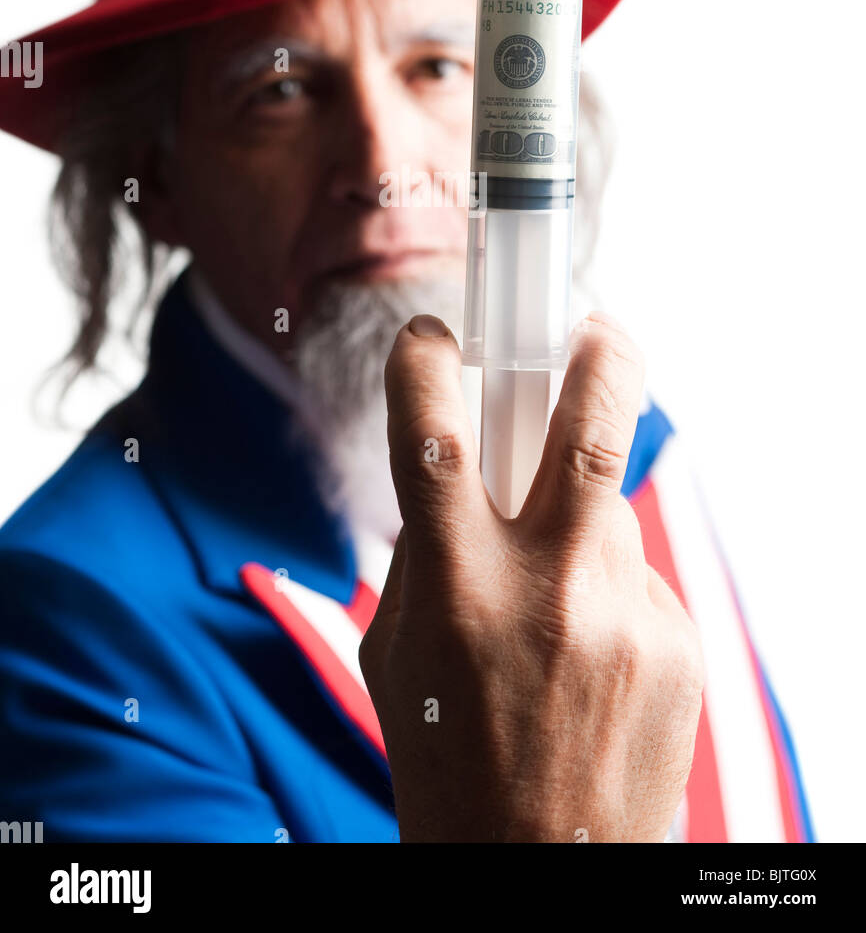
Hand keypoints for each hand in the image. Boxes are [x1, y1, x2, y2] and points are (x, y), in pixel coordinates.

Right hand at [359, 310, 703, 842]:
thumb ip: (427, 549)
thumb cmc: (448, 754)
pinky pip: (634, 578)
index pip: (436, 435)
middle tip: (597, 333)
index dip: (426, 364)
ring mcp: (623, 617)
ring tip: (554, 610)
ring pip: (604, 510)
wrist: (538, 867)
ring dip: (576, 528)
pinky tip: (589, 660)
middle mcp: (545, 590)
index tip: (432, 337)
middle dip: (602, 353)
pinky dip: (607, 594)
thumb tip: (467, 466)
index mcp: (456, 587)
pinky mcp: (676, 645)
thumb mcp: (399, 650)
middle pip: (591, 424)